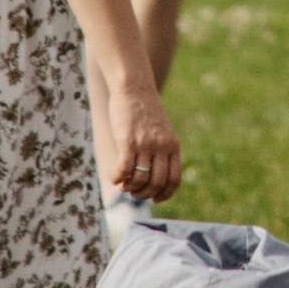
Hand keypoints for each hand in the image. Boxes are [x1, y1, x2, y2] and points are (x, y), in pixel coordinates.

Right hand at [106, 74, 182, 200]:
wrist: (134, 88)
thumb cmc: (145, 113)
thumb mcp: (161, 132)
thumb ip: (161, 153)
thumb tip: (151, 180)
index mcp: (173, 146)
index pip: (174, 180)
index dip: (164, 194)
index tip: (154, 199)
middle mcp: (162, 147)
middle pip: (156, 184)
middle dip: (143, 194)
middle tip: (132, 190)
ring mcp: (146, 144)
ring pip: (140, 180)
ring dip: (129, 188)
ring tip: (123, 183)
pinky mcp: (128, 141)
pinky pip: (124, 170)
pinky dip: (117, 178)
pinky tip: (114, 177)